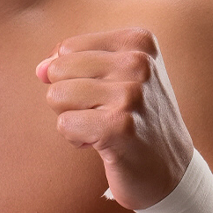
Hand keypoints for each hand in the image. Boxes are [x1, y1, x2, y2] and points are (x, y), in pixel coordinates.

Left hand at [36, 28, 193, 210]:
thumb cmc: (134, 118)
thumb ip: (72, 63)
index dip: (73, 77)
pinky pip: (64, 124)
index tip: (107, 94)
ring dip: (72, 118)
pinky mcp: (119, 126)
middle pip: (58, 70)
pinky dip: (76, 139)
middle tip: (103, 113)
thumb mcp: (114, 77)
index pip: (67, 49)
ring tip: (103, 128)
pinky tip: (103, 144)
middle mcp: (138, 62)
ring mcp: (131, 94)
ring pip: (57, 95)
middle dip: (70, 97)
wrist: (171, 170)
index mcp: (138, 41)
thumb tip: (40, 69)